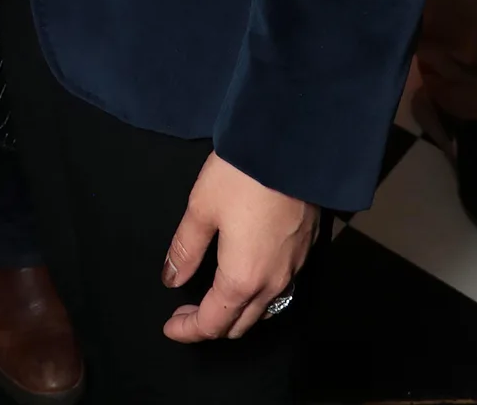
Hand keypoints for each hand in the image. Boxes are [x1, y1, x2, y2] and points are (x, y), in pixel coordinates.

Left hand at [161, 152, 317, 341]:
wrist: (291, 146)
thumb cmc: (241, 176)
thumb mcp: (201, 208)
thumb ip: (185, 248)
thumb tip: (172, 278)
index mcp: (242, 279)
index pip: (212, 323)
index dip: (187, 330)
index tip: (169, 327)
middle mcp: (272, 283)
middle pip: (240, 324)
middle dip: (211, 325)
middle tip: (186, 311)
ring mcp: (294, 268)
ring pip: (263, 310)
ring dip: (236, 312)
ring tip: (214, 296)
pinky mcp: (306, 250)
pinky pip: (280, 290)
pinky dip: (258, 295)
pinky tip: (246, 275)